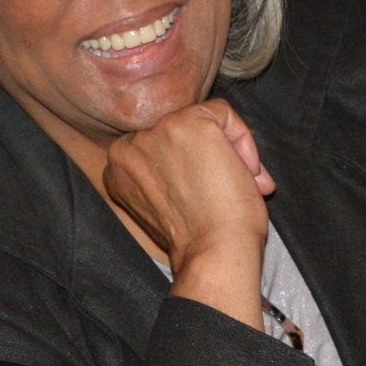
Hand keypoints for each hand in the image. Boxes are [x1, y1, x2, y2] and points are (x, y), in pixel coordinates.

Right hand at [103, 101, 274, 325]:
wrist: (213, 252)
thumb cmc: (196, 239)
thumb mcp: (161, 202)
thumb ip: (166, 174)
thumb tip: (201, 156)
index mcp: (119, 166)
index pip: (161, 147)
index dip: (192, 169)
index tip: (207, 195)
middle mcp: (129, 145)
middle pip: (180, 131)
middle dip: (210, 158)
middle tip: (227, 190)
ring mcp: (157, 131)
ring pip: (203, 120)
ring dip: (228, 151)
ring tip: (236, 185)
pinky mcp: (188, 123)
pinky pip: (224, 114)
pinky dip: (243, 140)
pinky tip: (246, 173)